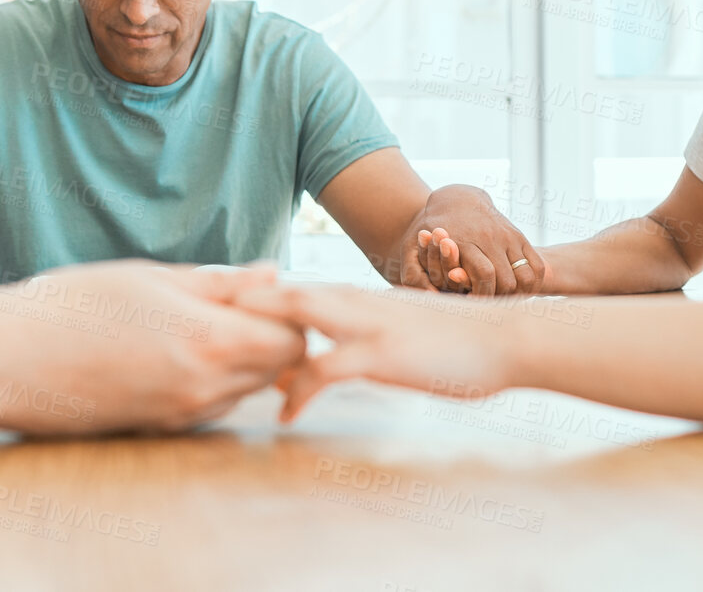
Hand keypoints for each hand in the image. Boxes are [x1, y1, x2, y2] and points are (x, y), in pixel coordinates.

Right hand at [0, 263, 306, 434]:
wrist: (7, 361)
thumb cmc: (73, 305)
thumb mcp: (152, 277)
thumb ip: (221, 283)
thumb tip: (273, 274)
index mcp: (210, 342)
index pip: (293, 341)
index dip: (287, 314)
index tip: (259, 292)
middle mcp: (204, 390)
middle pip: (276, 371)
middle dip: (269, 338)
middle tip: (232, 303)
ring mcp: (181, 416)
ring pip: (243, 391)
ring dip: (238, 361)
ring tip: (192, 325)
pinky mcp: (158, 430)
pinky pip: (208, 407)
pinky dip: (209, 381)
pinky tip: (169, 352)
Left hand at [231, 283, 522, 421]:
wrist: (505, 336)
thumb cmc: (455, 337)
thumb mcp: (397, 326)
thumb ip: (359, 331)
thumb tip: (330, 349)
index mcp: (353, 293)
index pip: (289, 288)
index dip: (250, 301)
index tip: (219, 322)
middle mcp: (351, 299)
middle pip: (278, 293)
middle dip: (236, 310)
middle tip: (198, 331)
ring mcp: (363, 323)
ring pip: (292, 318)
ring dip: (257, 342)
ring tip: (224, 367)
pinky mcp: (379, 354)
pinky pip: (323, 369)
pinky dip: (297, 390)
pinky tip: (285, 414)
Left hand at [401, 185, 542, 295]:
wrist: (455, 200)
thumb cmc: (431, 232)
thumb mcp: (413, 251)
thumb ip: (414, 276)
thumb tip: (427, 299)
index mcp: (464, 241)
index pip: (483, 274)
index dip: (481, 296)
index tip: (473, 307)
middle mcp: (490, 238)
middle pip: (506, 281)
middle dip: (498, 300)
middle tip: (488, 309)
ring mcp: (508, 236)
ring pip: (525, 277)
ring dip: (518, 295)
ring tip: (502, 304)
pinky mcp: (519, 237)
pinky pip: (537, 267)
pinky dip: (533, 285)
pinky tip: (518, 293)